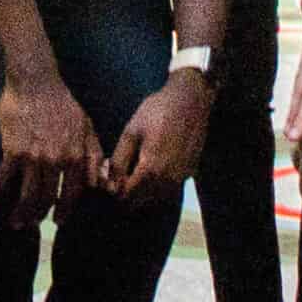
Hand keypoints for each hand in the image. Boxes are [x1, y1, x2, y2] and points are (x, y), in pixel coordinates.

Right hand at [0, 73, 104, 227]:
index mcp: (75, 156)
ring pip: (26, 195)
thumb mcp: (87, 127)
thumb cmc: (63, 104)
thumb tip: (98, 183)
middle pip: (46, 199)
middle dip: (38, 216)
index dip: (65, 210)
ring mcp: (33, 157)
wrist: (36, 82)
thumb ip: (94, 155)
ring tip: (15, 222)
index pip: (71, 193)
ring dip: (19, 213)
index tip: (58, 220)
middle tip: (32, 224)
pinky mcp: (12, 150)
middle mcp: (56, 160)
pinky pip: (3, 179)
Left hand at [108, 73, 211, 205]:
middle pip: (140, 202)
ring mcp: (181, 177)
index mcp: (150, 170)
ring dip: (143, 191)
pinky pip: (168, 188)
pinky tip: (153, 165)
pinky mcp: (189, 172)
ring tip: (135, 169)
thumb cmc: (158, 111)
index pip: (127, 198)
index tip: (110, 179)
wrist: (191, 99)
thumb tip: (110, 184)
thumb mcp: (131, 131)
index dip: (114, 192)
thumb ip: (119, 161)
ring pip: (155, 198)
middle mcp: (167, 180)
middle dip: (127, 193)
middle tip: (120, 174)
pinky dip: (157, 185)